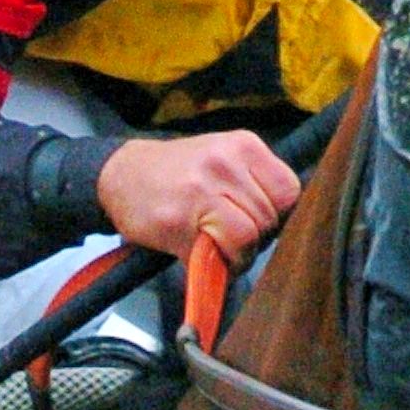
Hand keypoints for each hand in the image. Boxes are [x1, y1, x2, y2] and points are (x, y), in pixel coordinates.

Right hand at [95, 132, 300, 262]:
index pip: (288, 191)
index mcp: (243, 146)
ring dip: (237, 255)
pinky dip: (214, 264)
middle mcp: (224, 164)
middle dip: (255, 239)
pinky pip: (215, 254)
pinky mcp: (178, 222)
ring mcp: (200, 192)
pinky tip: (201, 253)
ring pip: (247, 237)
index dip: (279, 215)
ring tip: (219, 249)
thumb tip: (285, 219)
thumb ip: (255, 180)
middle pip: (268, 219)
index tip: (261, 222)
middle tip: (234, 240)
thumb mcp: (223, 157)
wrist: (122, 174)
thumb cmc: (178, 171)